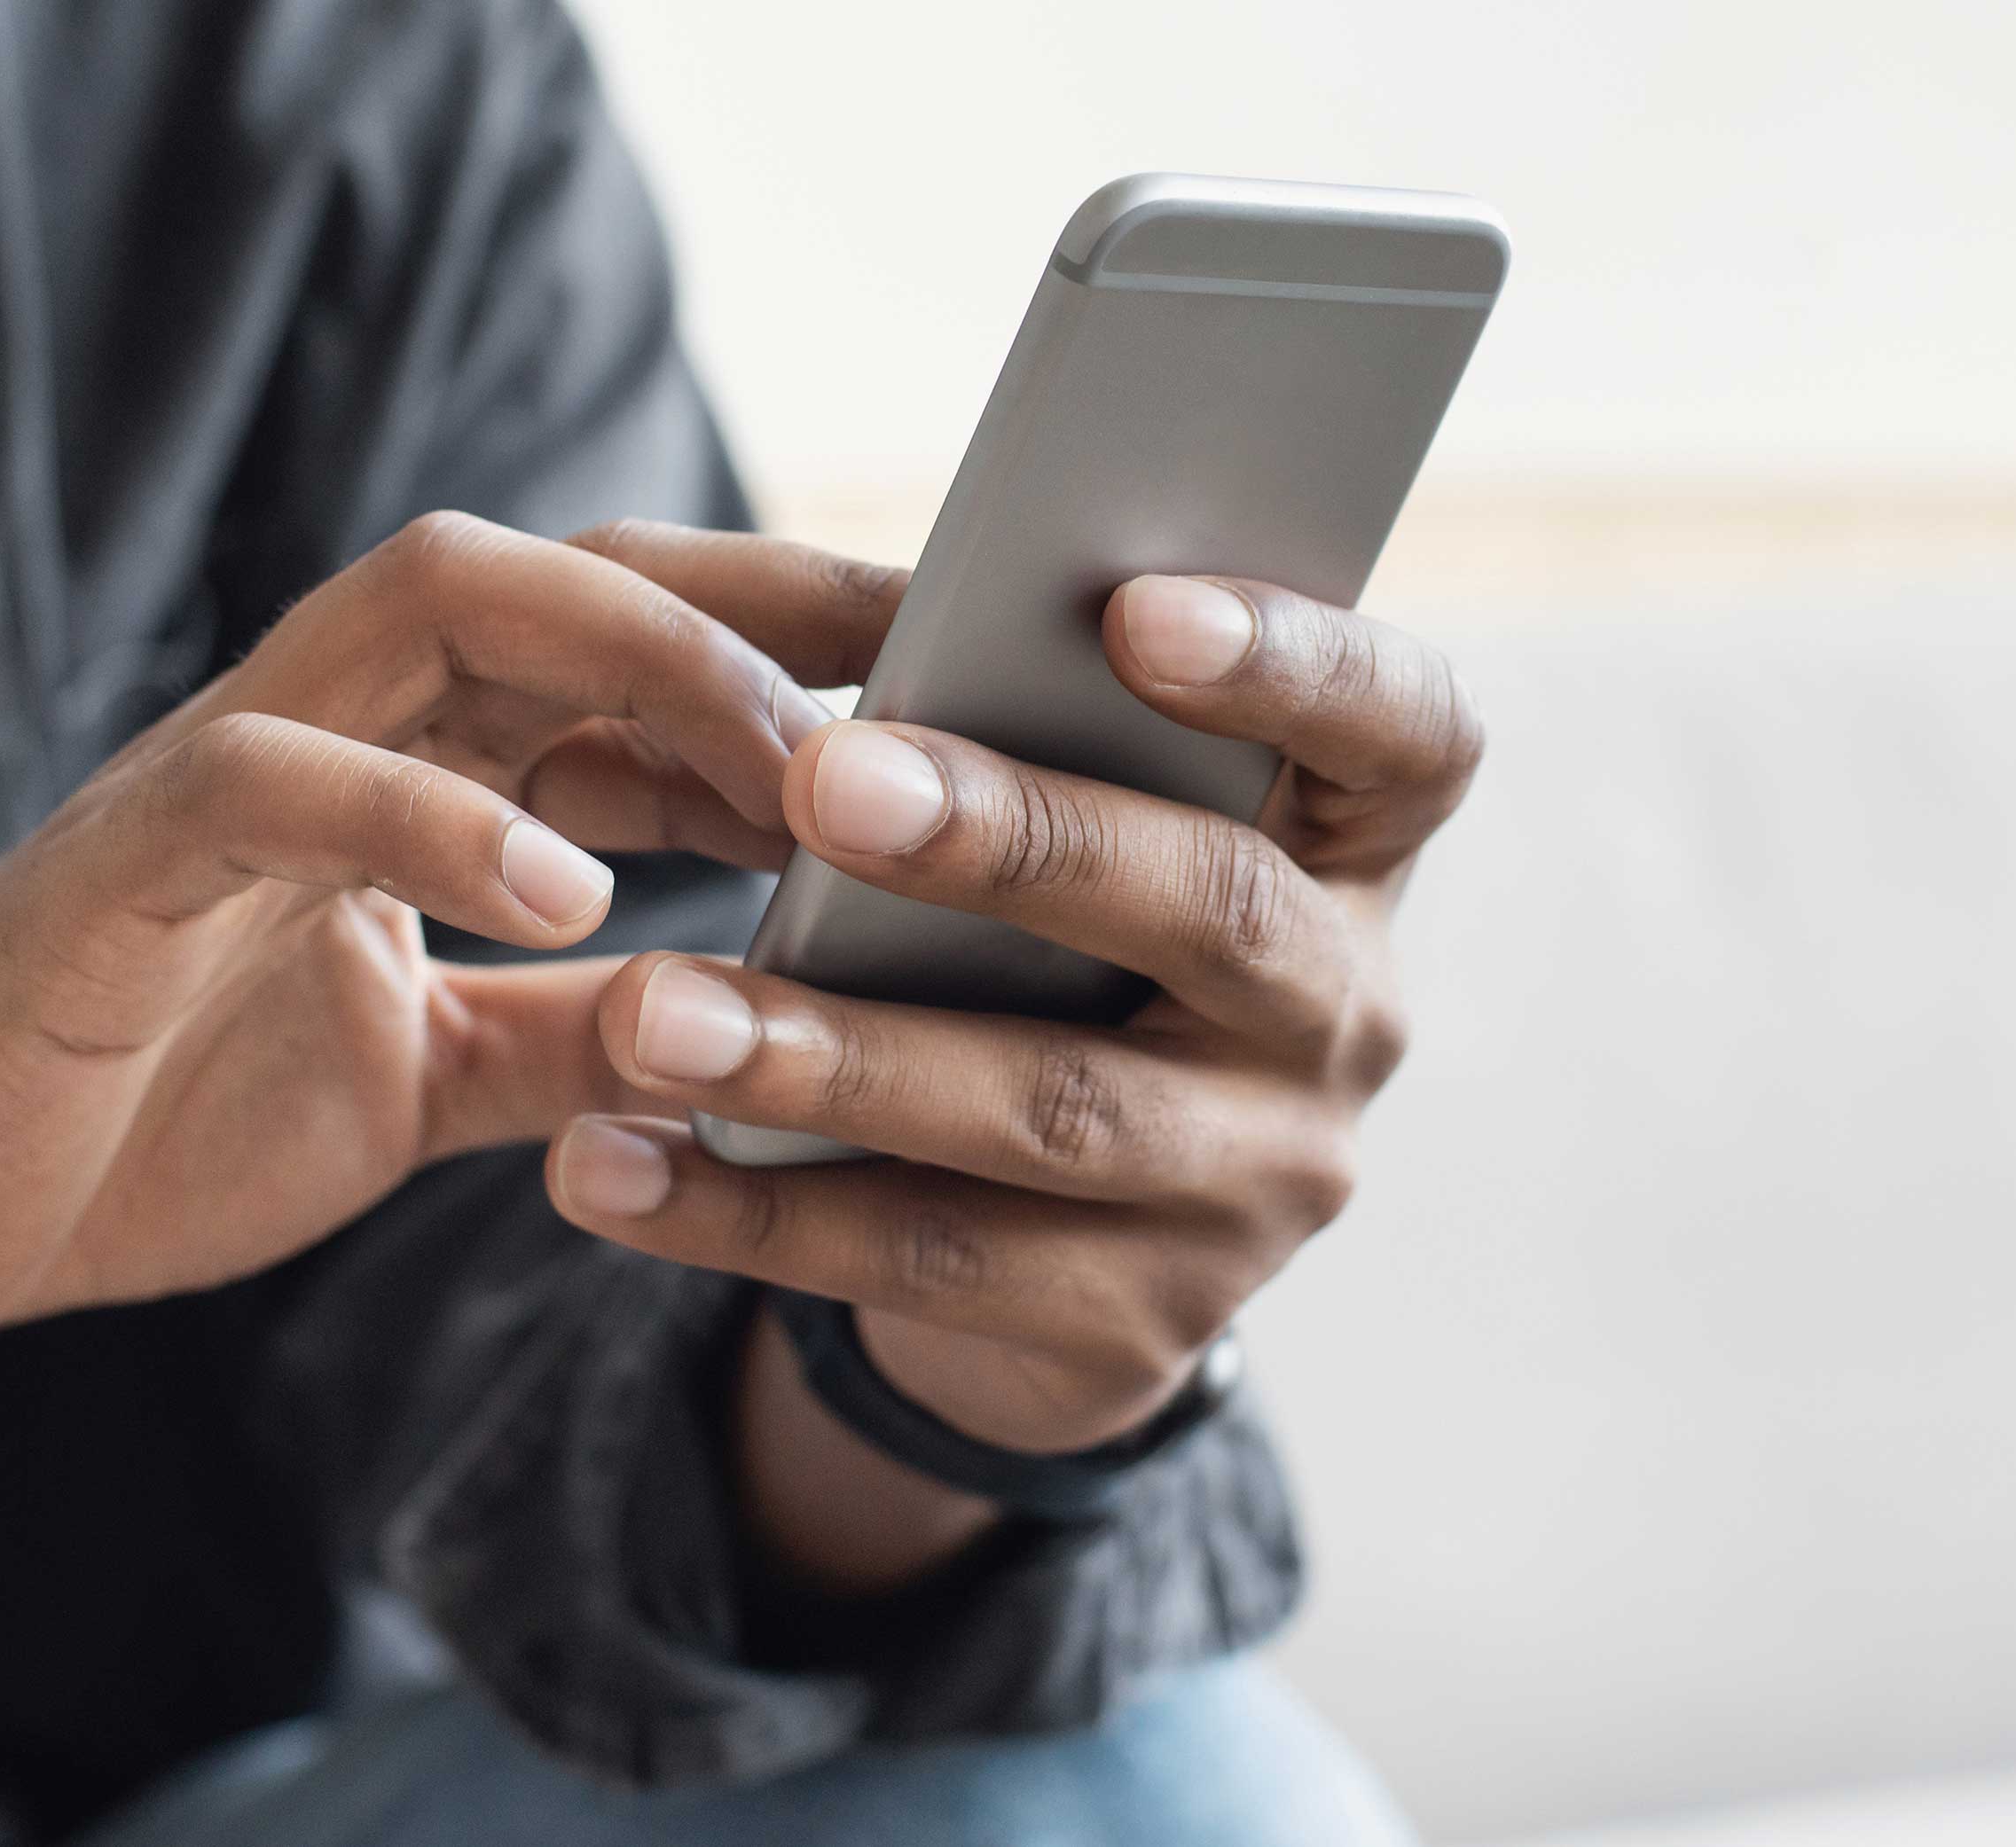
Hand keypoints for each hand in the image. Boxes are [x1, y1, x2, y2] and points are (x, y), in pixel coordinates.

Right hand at [0, 515, 889, 1400]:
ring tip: (790, 776)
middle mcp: (326, 731)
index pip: (623, 650)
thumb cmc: (138, 1116)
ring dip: (638, 669)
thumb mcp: (424, 1084)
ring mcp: (217, 778)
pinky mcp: (117, 869)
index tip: (973, 698)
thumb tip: (766, 1032)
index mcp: (399, 771)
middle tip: (940, 676)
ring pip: (439, 609)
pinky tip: (573, 900)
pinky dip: (435, 821)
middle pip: (568, 575)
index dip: (800, 658)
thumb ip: (575, 1035)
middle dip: (763, 605)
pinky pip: (278, 780)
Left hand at [543, 574, 1482, 1453]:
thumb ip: (1019, 748)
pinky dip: (750, 1213)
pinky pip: (930, 1265)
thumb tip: (827, 676)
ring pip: (1054, 1110)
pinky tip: (608, 1166)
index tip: (1133, 611)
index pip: (1407, 733)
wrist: (1068, 1263)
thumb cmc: (1051, 958)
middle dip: (1017, 842)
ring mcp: (1259, 1188)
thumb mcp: (1078, 846)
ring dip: (838, 1058)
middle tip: (825, 780)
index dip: (1295, 663)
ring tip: (654, 1014)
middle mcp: (1345, 1016)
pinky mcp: (1138, 1331)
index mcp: (1351, 851)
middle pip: (1216, 912)